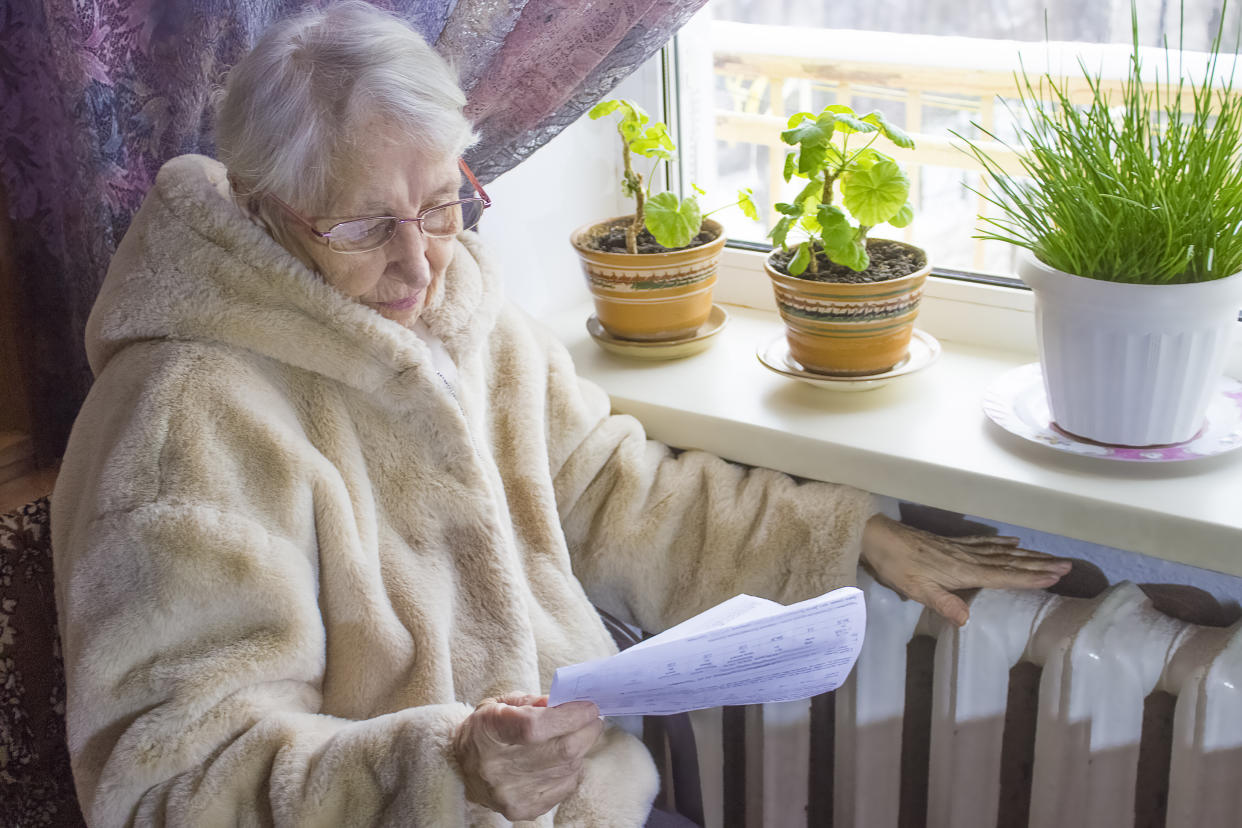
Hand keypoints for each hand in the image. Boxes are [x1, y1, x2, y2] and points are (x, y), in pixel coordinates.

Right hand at [453, 693, 602, 820]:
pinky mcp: (524, 809)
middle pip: (561, 750)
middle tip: (593, 718)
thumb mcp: (502, 703)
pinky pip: (566, 786)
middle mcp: (498, 767)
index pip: (535, 726)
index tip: (588, 706)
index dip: (569, 716)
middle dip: (587, 730)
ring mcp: (512, 793)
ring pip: (568, 768)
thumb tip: (568, 703)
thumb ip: (534, 701)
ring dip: (581, 748)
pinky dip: (572, 769)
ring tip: (576, 735)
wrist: (462, 768)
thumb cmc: (486, 729)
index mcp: (490, 731)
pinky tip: (563, 758)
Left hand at [860, 513, 1070, 626]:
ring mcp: (961, 548)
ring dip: (1028, 554)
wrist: (879, 537)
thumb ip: (942, 603)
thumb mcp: (916, 589)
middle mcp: (968, 558)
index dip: (1029, 577)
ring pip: (1002, 552)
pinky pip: (985, 543)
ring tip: (1051, 556)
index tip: (1055, 577)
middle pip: (1010, 561)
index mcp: (963, 571)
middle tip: (1067, 565)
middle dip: (1039, 565)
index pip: (1003, 576)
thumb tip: (967, 621)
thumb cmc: (896, 565)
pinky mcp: (952, 543)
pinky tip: (1014, 541)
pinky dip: (1002, 543)